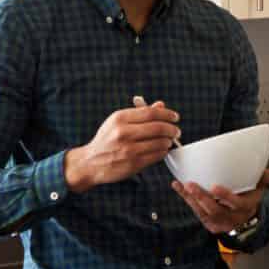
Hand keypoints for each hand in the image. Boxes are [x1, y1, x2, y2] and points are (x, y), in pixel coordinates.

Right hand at [64, 102, 180, 191]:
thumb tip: (161, 105)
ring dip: (168, 141)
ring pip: (160, 142)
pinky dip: (162, 152)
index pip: (151, 112)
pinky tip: (160, 150)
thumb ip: (140, 113)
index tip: (175, 117)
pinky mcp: (134, 163)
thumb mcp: (118, 122)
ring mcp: (129, 149)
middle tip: (176, 131)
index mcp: (119, 118)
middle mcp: (124, 133)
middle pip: (158, 127)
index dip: (167, 114)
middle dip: (172, 129)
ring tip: (168, 141)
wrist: (91, 162)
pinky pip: (157, 155)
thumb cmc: (106, 140)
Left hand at [176, 167, 268, 234]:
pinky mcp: (208, 222)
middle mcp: (230, 217)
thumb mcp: (258, 191)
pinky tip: (178, 187)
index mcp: (244, 208)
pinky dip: (186, 199)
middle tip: (192, 185)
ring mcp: (218, 221)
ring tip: (183, 185)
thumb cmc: (249, 200)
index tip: (216, 188)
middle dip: (202, 198)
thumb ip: (264, 180)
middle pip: (215, 210)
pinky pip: (195, 211)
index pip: (235, 204)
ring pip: (203, 212)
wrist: (243, 220)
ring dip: (191, 199)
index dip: (226, 197)